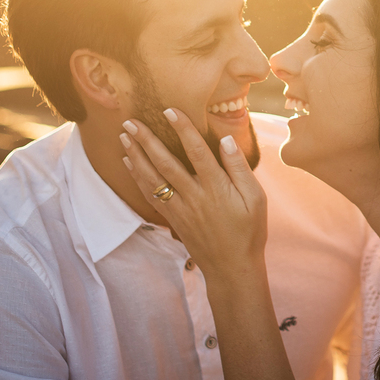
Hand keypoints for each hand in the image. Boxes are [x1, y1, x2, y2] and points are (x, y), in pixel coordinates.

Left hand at [120, 108, 267, 284]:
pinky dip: (138, 177)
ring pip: (153, 178)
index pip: (197, 151)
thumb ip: (239, 168)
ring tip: (123, 137)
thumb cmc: (249, 231)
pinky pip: (151, 195)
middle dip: (146, 140)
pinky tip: (130, 163)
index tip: (169, 110)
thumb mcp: (256, 198)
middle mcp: (194, 196)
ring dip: (136, 156)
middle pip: (166, 163)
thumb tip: (226, 140)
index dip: (182, 129)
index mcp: (217, 188)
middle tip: (130, 121)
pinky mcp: (173, 219)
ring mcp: (181, 209)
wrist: (232, 268)